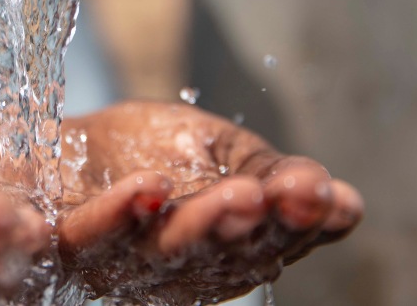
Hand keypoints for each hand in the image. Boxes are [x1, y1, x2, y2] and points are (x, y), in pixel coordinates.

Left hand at [55, 101, 363, 303]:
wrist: (74, 147)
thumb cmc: (157, 154)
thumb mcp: (228, 154)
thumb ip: (276, 179)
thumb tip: (346, 202)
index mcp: (227, 253)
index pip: (269, 244)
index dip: (300, 225)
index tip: (327, 196)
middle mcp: (180, 269)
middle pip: (219, 255)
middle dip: (247, 226)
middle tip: (271, 196)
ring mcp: (123, 261)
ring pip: (163, 251)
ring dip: (198, 226)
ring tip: (234, 195)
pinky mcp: (71, 242)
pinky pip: (91, 234)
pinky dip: (118, 215)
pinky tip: (149, 188)